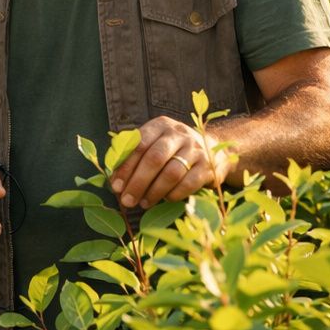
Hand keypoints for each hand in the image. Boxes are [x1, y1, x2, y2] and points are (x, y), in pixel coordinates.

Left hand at [109, 116, 227, 208]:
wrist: (214, 152)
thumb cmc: (173, 152)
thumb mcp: (154, 145)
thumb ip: (134, 158)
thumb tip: (114, 183)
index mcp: (160, 126)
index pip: (139, 145)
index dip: (125, 167)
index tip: (115, 186)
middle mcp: (179, 134)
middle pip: (154, 158)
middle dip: (138, 182)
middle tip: (127, 200)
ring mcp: (196, 149)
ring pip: (171, 173)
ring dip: (154, 192)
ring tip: (143, 203)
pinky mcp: (208, 166)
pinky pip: (188, 183)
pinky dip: (174, 194)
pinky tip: (165, 200)